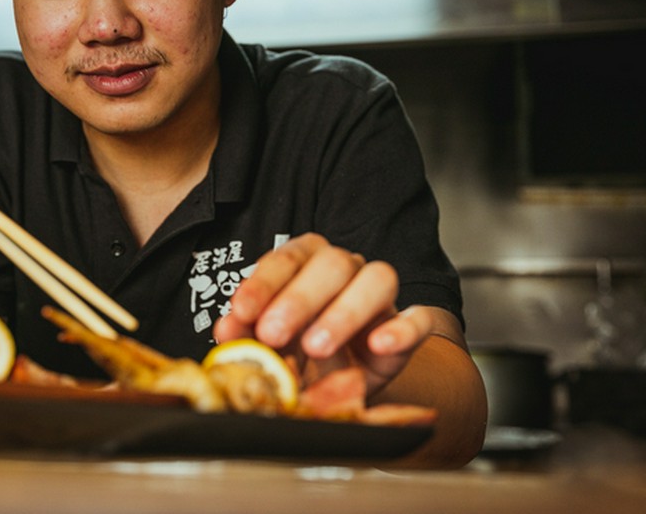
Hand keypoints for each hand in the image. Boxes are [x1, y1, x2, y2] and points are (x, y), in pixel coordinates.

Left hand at [212, 233, 435, 394]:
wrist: (337, 387)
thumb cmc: (296, 355)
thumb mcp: (265, 348)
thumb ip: (245, 336)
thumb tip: (226, 331)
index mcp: (305, 262)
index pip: (286, 259)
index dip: (263, 284)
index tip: (241, 312)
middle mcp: (345, 268)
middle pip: (332, 262)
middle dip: (299, 298)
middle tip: (273, 334)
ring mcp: (380, 296)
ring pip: (377, 278)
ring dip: (344, 311)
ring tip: (316, 346)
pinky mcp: (408, 328)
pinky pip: (419, 317)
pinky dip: (402, 328)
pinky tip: (378, 345)